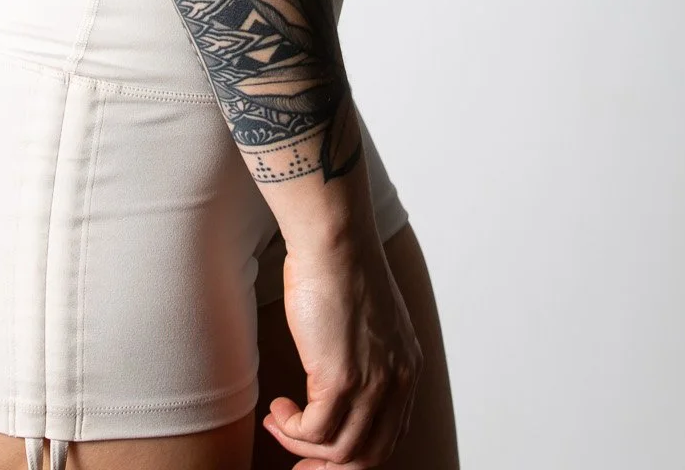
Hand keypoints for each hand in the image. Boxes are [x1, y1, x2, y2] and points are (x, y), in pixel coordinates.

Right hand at [261, 233, 422, 468]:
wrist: (333, 238)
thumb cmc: (340, 264)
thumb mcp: (368, 318)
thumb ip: (366, 352)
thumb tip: (338, 379)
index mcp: (407, 367)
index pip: (389, 435)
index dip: (354, 452)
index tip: (322, 451)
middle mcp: (397, 381)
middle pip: (368, 455)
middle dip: (329, 466)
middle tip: (298, 461)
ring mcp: (371, 384)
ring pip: (340, 450)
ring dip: (302, 444)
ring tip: (279, 423)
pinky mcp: (339, 379)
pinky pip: (313, 430)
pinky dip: (291, 429)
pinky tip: (277, 408)